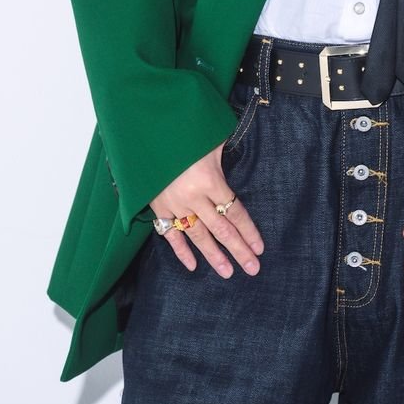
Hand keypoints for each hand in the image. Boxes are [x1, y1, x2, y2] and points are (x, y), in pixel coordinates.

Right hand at [151, 140, 264, 278]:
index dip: (248, 231)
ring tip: (228, 272)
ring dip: (214, 256)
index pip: (235, 212)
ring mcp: (174, 204)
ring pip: (198, 236)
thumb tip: (240, 153)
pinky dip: (180, 251)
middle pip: (221, 229)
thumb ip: (224, 154)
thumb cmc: (184, 130)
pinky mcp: (157, 207)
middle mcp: (193, 197)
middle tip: (253, 268)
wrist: (144, 131)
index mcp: (210, 180)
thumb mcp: (211, 138)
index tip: (260, 248)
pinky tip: (193, 266)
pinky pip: (170, 234)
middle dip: (239, 250)